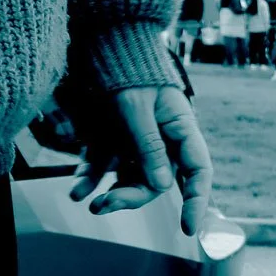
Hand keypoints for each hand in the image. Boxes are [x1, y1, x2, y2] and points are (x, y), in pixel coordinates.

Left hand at [69, 85, 212, 234]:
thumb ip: (149, 145)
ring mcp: (135, 144)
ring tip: (88, 202)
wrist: (102, 49)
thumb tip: (163, 185)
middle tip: (105, 205)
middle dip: (133, 197)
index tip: (188, 226)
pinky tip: (77, 191)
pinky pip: (103, 168)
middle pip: (157, 181)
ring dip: (111, 193)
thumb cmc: (128, 72)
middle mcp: (162, 142)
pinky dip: (90, 180)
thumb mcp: (137, 108)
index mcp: (182, 130)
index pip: (198, 171)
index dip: (197, 200)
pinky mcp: (111, 143)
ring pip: (129, 179)